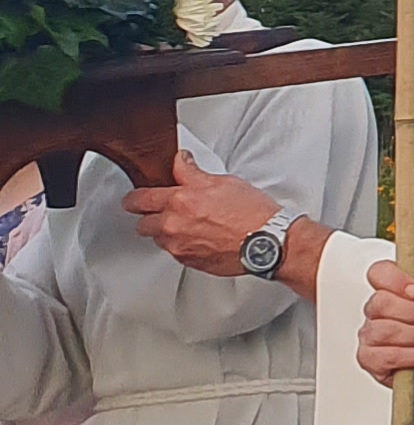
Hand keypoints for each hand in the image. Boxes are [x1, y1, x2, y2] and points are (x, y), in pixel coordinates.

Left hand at [122, 151, 280, 278]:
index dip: (134, 198)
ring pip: (160, 240)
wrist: (268, 242)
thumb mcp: (223, 181)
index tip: (135, 198)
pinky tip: (203, 238)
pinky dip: (184, 246)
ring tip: (191, 226)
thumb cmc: (252, 213)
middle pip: (142, 224)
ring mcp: (180, 247)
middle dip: (151, 218)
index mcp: (178, 202)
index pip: (138, 199)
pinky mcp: (190, 262)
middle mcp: (173, 226)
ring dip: (168, 233)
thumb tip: (181, 161)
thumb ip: (192, 172)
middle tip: (165, 212)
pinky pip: (177, 253)